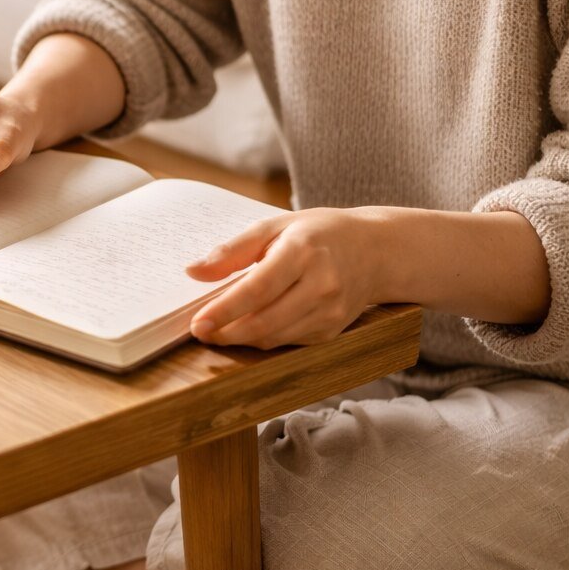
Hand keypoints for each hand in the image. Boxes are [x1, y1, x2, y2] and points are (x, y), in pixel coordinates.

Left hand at [186, 208, 390, 347]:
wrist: (375, 250)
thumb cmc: (317, 233)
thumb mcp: (273, 226)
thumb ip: (232, 250)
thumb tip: (192, 272)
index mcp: (303, 251)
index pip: (257, 289)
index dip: (224, 310)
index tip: (197, 323)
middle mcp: (321, 284)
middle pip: (265, 321)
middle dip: (226, 332)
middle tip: (199, 332)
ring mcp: (330, 311)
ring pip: (275, 337)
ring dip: (241, 339)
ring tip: (217, 331)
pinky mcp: (333, 330)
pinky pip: (289, 342)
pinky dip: (263, 339)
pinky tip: (247, 329)